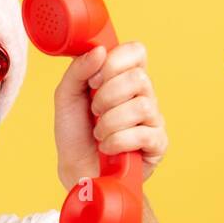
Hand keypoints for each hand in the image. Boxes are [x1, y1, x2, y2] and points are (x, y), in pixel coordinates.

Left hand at [53, 41, 167, 188]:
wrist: (76, 171)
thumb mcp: (66, 97)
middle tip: (94, 112)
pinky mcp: (157, 144)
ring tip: (99, 133)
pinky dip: (116, 142)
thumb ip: (78, 70)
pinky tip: (108, 148)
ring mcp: (153, 119)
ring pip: (141, 106)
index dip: (114, 63)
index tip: (93, 82)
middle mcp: (144, 95)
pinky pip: (143, 134)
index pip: (136, 51)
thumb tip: (100, 51)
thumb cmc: (75, 134)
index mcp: (125, 78)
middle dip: (107, 97)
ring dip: (110, 123)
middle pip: (138, 78)